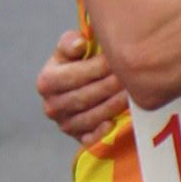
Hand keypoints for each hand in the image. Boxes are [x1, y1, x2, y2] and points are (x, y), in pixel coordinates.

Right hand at [36, 27, 126, 147]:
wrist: (77, 87)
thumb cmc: (76, 63)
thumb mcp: (68, 48)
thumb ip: (70, 42)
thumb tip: (80, 44)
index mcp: (47, 82)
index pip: (75, 75)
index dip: (99, 67)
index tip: (118, 59)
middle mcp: (52, 106)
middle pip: (86, 96)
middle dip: (111, 85)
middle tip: (132, 76)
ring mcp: (65, 125)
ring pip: (92, 117)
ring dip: (114, 105)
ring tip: (133, 93)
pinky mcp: (78, 138)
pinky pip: (91, 139)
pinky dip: (103, 132)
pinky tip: (116, 122)